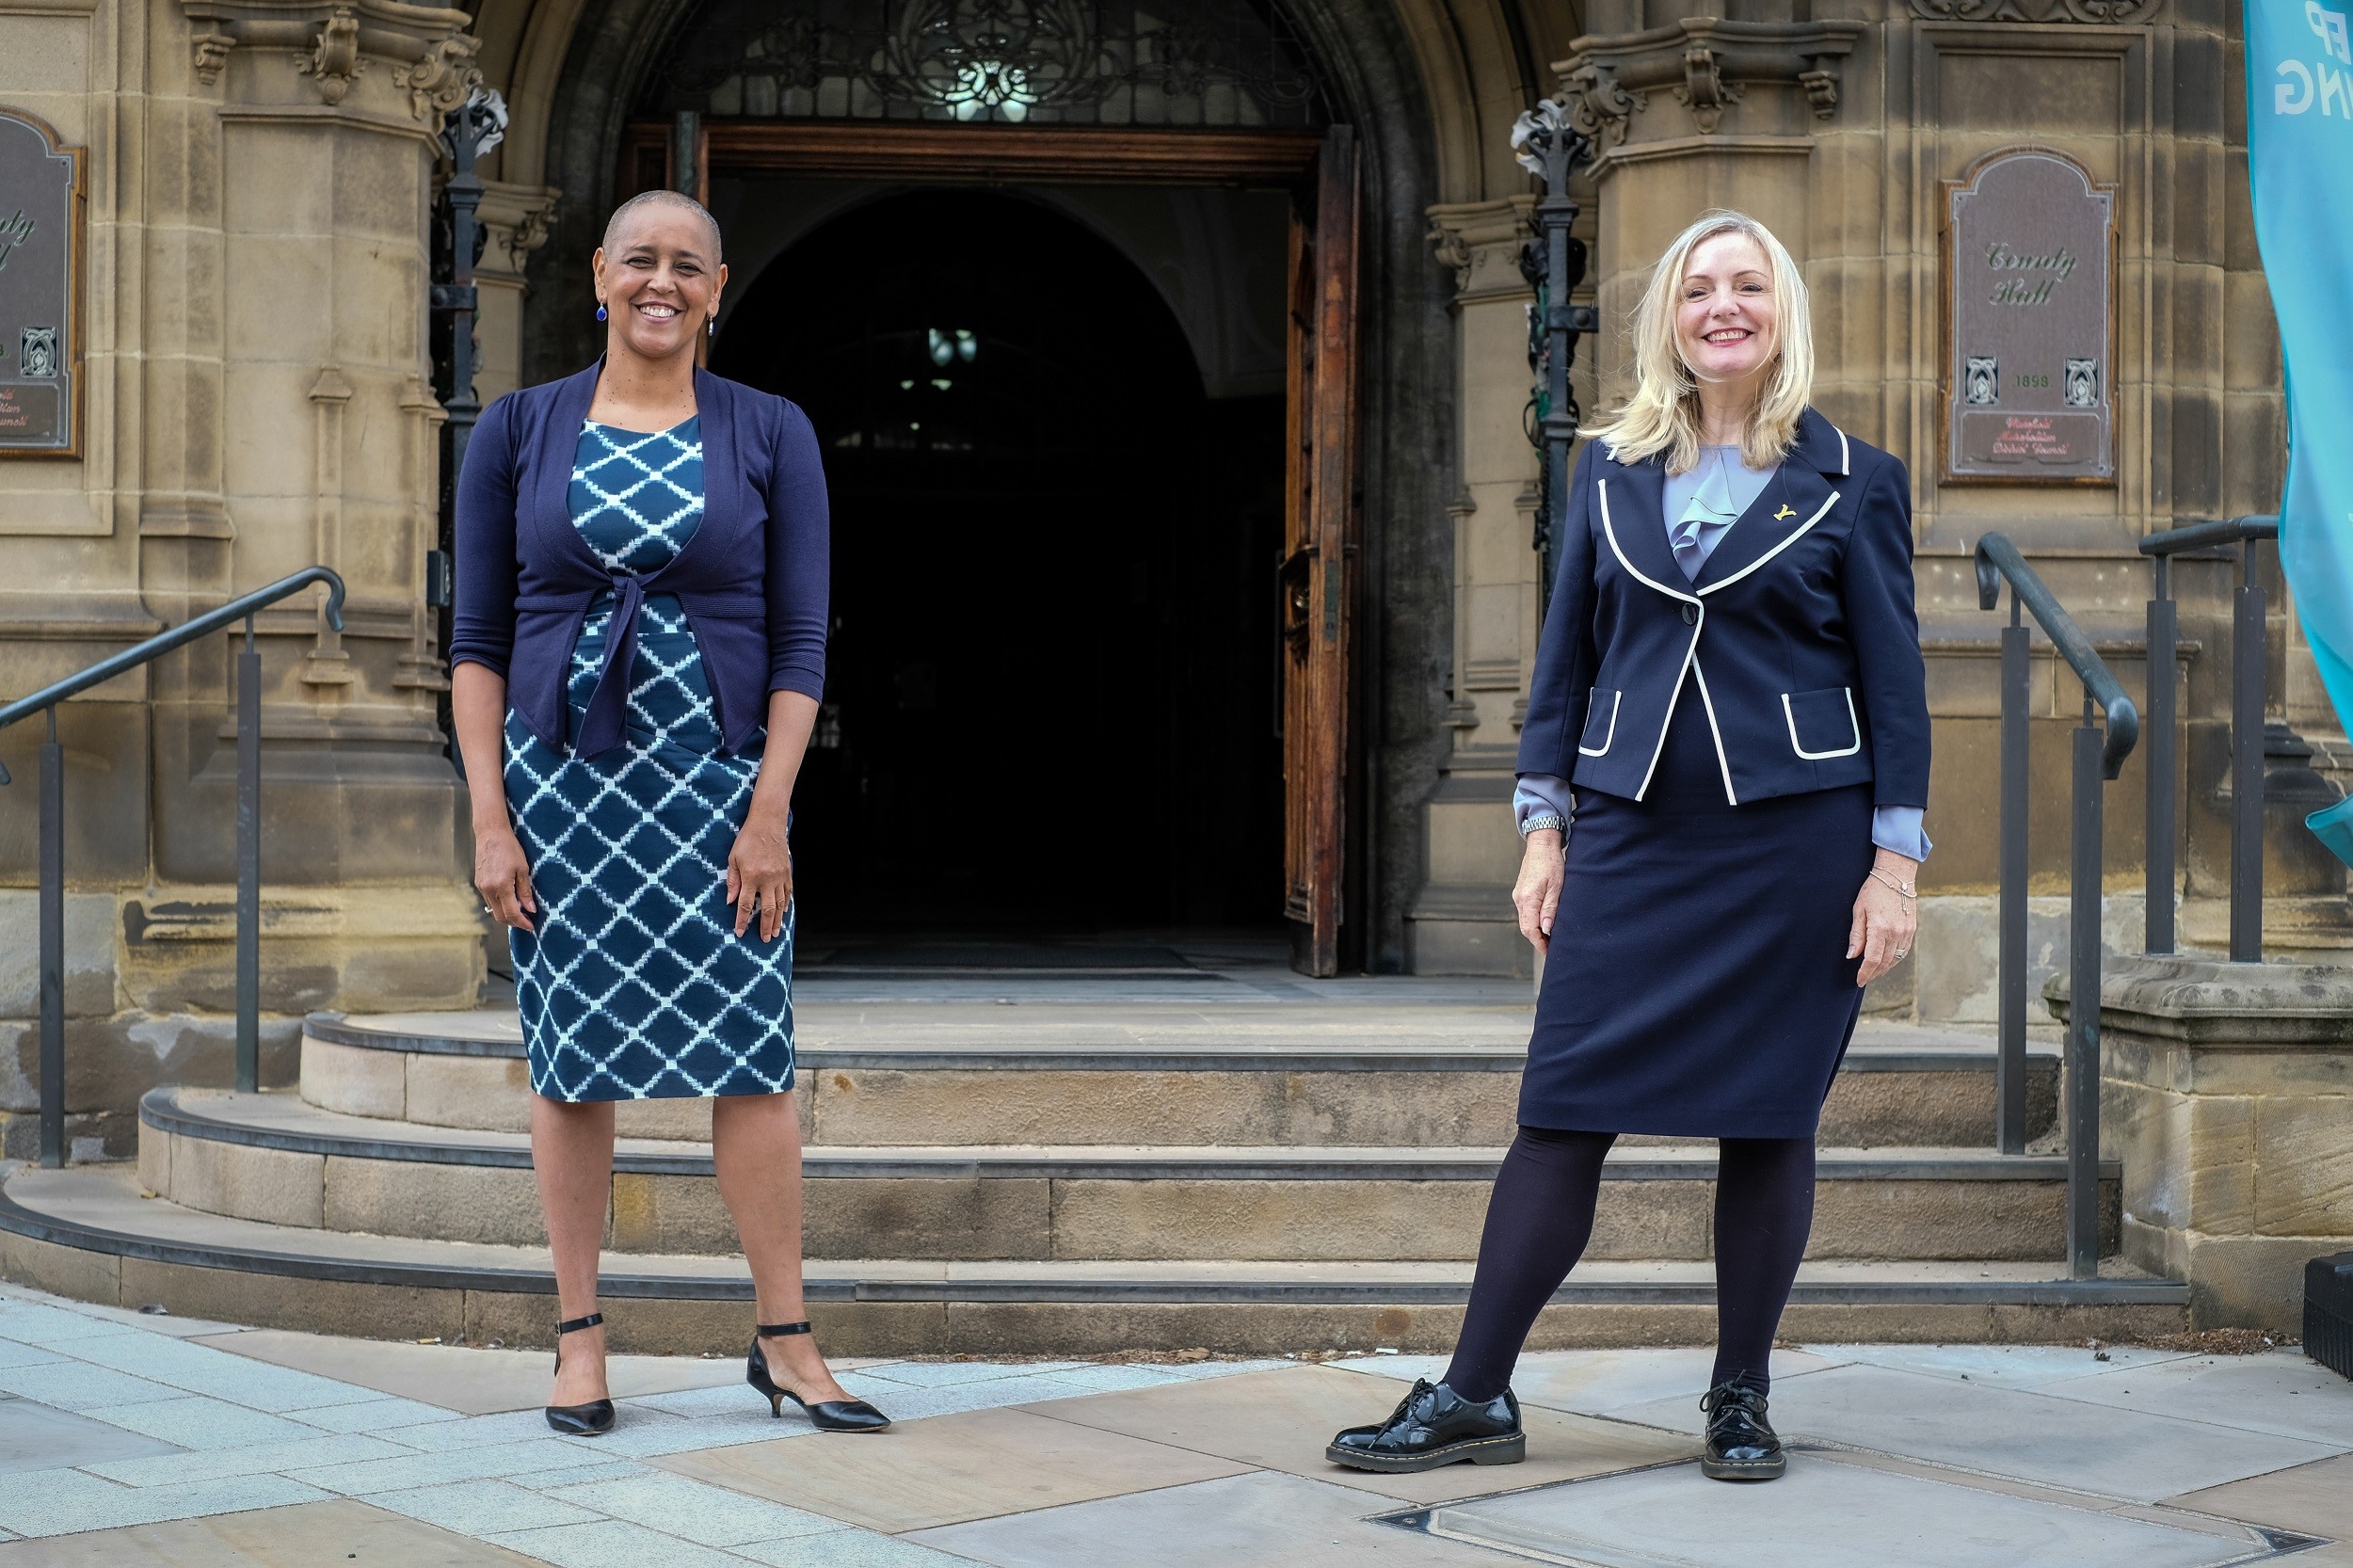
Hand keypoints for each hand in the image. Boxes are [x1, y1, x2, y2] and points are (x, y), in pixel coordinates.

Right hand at [475, 827, 536, 932]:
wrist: (490, 834)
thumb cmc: (510, 848)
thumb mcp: (523, 869)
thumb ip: (525, 891)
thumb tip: (531, 910)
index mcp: (501, 886)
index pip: (512, 913)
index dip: (522, 923)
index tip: (532, 926)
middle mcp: (488, 889)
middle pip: (500, 916)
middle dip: (514, 922)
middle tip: (527, 921)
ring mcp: (482, 887)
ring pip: (494, 910)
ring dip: (507, 914)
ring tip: (521, 911)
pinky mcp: (478, 883)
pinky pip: (489, 901)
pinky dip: (500, 905)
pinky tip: (510, 900)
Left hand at [726, 803, 792, 942]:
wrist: (768, 824)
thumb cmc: (747, 839)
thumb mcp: (733, 859)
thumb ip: (732, 881)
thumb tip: (729, 901)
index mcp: (751, 876)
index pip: (745, 905)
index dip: (741, 921)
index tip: (739, 933)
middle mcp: (767, 879)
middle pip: (766, 909)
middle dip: (765, 926)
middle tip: (764, 939)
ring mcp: (779, 877)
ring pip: (780, 904)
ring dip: (777, 920)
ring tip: (775, 932)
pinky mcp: (787, 872)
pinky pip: (787, 893)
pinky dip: (785, 905)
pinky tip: (783, 913)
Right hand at [1514, 829, 1566, 953]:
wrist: (1541, 844)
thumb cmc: (1551, 862)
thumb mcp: (1557, 887)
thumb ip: (1550, 909)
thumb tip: (1546, 929)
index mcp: (1528, 899)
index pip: (1530, 929)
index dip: (1539, 943)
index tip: (1549, 951)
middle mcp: (1519, 899)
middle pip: (1525, 927)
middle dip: (1537, 940)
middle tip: (1551, 949)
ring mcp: (1518, 896)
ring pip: (1525, 920)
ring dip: (1535, 931)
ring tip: (1550, 938)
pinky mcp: (1521, 892)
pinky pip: (1525, 912)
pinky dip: (1533, 921)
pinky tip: (1544, 923)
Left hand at [1848, 852, 1917, 986]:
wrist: (1897, 876)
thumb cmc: (1873, 891)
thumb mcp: (1859, 911)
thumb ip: (1856, 935)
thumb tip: (1852, 956)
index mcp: (1880, 928)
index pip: (1873, 960)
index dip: (1865, 973)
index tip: (1858, 981)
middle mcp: (1896, 933)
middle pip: (1884, 962)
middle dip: (1873, 973)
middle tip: (1863, 978)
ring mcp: (1906, 932)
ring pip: (1895, 959)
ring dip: (1884, 968)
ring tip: (1873, 972)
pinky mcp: (1912, 929)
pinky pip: (1903, 951)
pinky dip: (1894, 959)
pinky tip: (1885, 961)